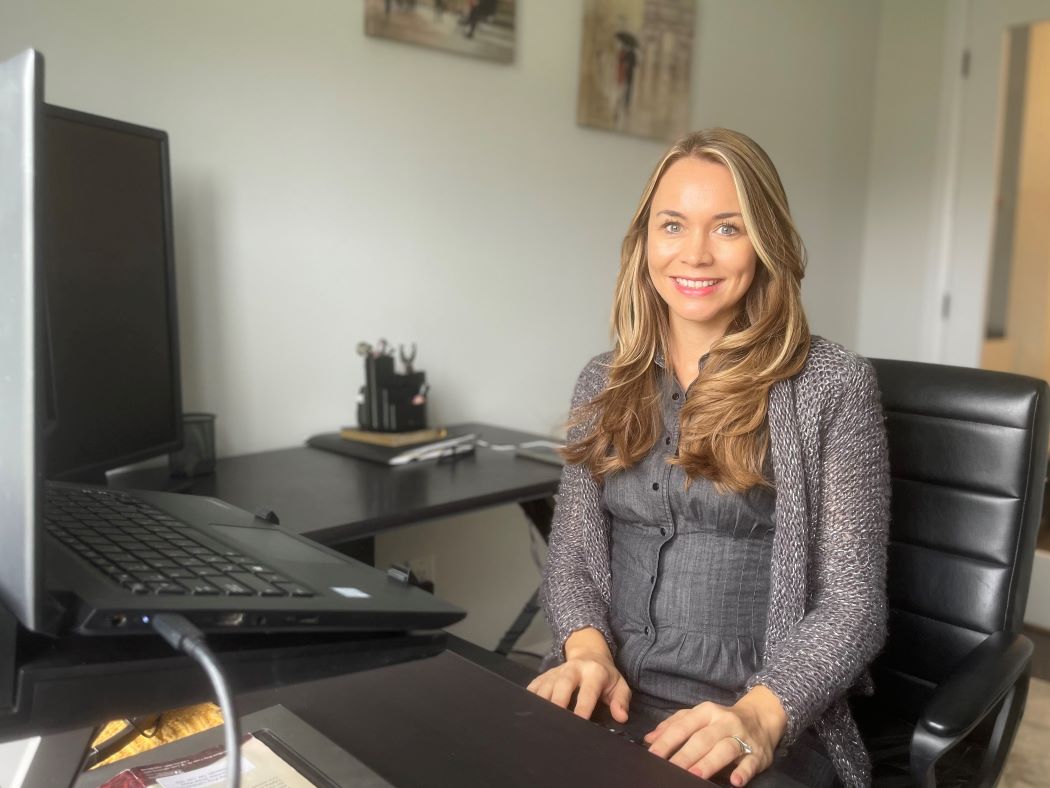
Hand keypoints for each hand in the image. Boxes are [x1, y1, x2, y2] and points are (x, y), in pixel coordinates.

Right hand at [525, 628, 630, 721]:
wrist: (589, 654)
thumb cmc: (605, 676)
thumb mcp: (620, 685)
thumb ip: (621, 701)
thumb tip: (620, 717)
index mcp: (594, 672)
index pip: (588, 691)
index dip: (583, 706)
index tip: (580, 721)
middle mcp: (573, 669)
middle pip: (563, 684)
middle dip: (558, 702)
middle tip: (555, 721)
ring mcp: (556, 671)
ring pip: (546, 686)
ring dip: (542, 703)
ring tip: (541, 721)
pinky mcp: (544, 675)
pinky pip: (534, 686)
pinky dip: (530, 699)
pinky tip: (529, 712)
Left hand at [643, 686, 786, 785]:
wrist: (762, 716)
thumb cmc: (721, 719)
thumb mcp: (698, 716)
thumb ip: (673, 725)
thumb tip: (650, 739)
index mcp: (706, 712)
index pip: (684, 725)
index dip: (668, 740)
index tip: (654, 754)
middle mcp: (724, 722)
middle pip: (702, 739)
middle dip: (686, 755)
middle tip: (671, 768)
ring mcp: (742, 737)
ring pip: (725, 749)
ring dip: (710, 763)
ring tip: (695, 775)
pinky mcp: (758, 753)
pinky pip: (750, 763)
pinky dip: (743, 772)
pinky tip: (734, 781)